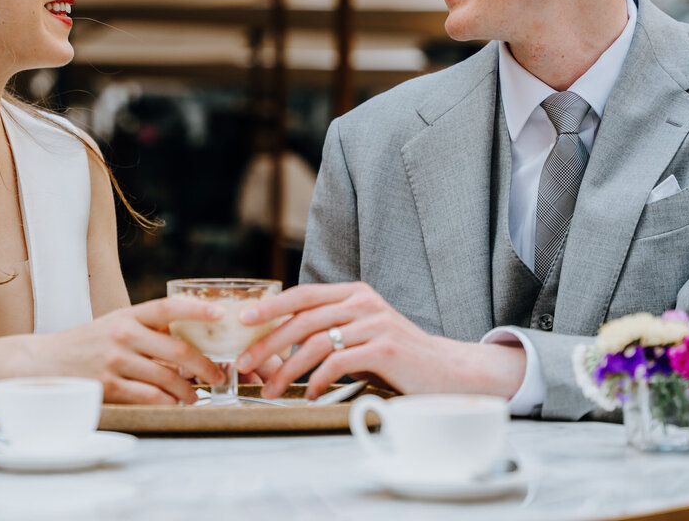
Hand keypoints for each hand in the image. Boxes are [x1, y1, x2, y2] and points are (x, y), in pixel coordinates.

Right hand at [46, 297, 226, 405]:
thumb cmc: (88, 343)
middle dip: (204, 365)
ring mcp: (115, 360)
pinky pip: (148, 397)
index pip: (167, 308)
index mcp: (127, 315)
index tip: (220, 315)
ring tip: (197, 395)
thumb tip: (189, 338)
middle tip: (218, 375)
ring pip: (166, 377)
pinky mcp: (108, 386)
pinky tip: (175, 405)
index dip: (196, 310)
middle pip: (176, 349)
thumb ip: (147, 329)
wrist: (45, 362)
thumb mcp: (115, 325)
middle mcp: (123, 334)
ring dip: (188, 390)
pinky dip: (167, 403)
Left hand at [234, 282, 526, 399]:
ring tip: (272, 390)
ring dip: (287, 370)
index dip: (270, 306)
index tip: (243, 320)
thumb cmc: (396, 359)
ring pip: (316, 343)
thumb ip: (329, 331)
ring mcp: (376, 324)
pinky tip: (311, 394)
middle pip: (303, 320)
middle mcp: (364, 302)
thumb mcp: (360, 335)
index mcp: (354, 294)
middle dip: (268, 344)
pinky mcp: (386, 349)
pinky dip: (318, 380)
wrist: (446, 373)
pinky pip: (338, 363)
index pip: (303, 295)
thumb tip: (278, 344)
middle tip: (246, 365)